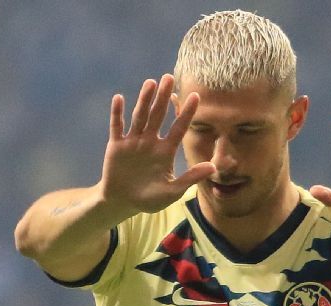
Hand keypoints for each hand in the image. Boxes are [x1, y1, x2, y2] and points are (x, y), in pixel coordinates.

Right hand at [98, 74, 215, 217]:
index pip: (179, 128)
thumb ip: (191, 178)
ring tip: (151, 83)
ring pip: (140, 117)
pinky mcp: (117, 146)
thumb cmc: (149, 199)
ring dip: (144, 100)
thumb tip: (213, 167)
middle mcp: (151, 142)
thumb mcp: (173, 191)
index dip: (186, 113)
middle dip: (164, 98)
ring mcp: (133, 142)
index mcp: (166, 151)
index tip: (195, 96)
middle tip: (169, 78)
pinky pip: (117, 127)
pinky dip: (117, 113)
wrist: (123, 203)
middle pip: (159, 116)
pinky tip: (119, 98)